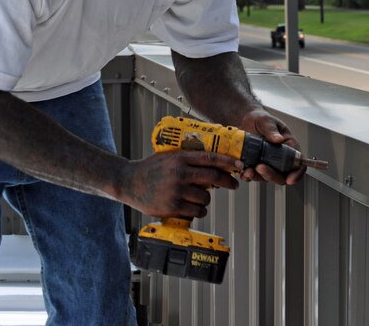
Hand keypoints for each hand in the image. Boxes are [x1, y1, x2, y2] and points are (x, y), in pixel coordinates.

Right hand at [118, 151, 241, 218]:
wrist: (129, 182)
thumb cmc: (151, 169)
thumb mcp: (169, 157)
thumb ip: (188, 159)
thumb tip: (215, 164)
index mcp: (180, 158)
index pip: (210, 158)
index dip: (228, 162)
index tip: (239, 165)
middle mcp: (179, 173)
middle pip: (213, 177)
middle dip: (228, 181)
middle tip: (234, 184)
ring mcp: (176, 191)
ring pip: (206, 197)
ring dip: (207, 199)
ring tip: (199, 198)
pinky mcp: (172, 207)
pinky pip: (196, 211)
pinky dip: (198, 211)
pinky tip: (193, 208)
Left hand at [238, 109, 306, 185]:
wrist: (245, 120)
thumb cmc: (261, 119)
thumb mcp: (266, 120)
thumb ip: (271, 129)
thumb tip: (278, 139)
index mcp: (289, 147)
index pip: (299, 164)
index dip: (297, 173)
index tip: (290, 179)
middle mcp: (279, 158)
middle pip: (281, 175)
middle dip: (271, 175)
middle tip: (260, 167)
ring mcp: (267, 164)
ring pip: (265, 178)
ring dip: (256, 176)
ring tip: (246, 169)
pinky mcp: (254, 166)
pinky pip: (252, 175)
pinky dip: (246, 175)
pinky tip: (241, 168)